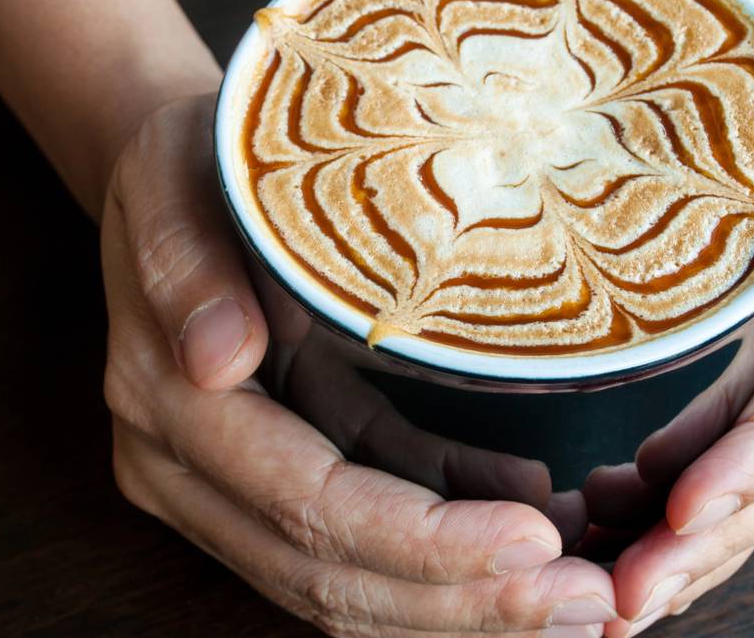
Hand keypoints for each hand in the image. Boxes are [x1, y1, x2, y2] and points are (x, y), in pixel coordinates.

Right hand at [102, 92, 618, 636]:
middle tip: (587, 597)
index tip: (531, 541)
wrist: (184, 170)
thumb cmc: (192, 159)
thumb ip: (184, 264)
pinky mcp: (278, 468)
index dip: (418, 541)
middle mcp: (184, 468)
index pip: (302, 504)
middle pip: (327, 573)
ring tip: (578, 588)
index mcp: (166, 403)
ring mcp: (228, 482)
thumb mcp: (176, 176)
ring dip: (463, 599)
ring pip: (348, 580)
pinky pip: (366, 527)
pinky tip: (530, 517)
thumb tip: (215, 360)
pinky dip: (448, 541)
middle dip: (460, 599)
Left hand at [580, 87, 753, 636]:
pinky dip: (646, 526)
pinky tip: (595, 539)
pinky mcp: (700, 415)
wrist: (653, 137)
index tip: (682, 506)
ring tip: (604, 600)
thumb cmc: (698, 127)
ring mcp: (748, 394)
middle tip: (626, 599)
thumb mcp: (749, 129)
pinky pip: (686, 485)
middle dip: (705, 545)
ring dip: (674, 558)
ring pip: (728, 499)